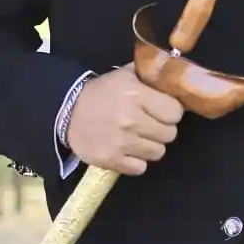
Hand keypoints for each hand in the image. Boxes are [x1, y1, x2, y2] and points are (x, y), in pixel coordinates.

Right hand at [64, 66, 183, 174]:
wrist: (68, 111)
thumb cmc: (102, 92)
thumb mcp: (126, 74)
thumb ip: (151, 75)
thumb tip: (174, 77)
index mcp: (136, 94)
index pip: (175, 112)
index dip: (171, 111)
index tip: (163, 110)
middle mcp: (131, 119)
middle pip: (169, 134)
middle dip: (163, 129)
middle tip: (151, 124)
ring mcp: (121, 142)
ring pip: (158, 152)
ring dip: (151, 145)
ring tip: (140, 137)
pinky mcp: (111, 160)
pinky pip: (140, 168)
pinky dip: (137, 161)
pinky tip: (129, 150)